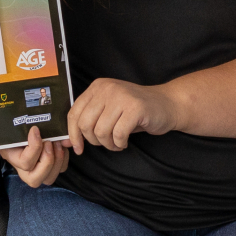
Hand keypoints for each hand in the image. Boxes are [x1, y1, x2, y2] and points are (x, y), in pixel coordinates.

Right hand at [0, 126, 70, 186]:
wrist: (22, 126)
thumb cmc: (19, 124)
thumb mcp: (17, 124)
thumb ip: (24, 126)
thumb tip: (37, 125)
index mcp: (12, 158)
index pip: (25, 163)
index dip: (34, 147)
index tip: (35, 129)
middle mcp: (24, 170)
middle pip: (35, 179)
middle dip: (47, 159)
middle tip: (49, 141)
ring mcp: (38, 172)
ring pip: (49, 179)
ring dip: (57, 160)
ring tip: (57, 143)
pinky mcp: (51, 168)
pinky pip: (61, 169)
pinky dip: (64, 158)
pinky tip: (61, 145)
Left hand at [65, 78, 180, 153]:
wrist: (167, 104)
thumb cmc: (134, 111)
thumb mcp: (108, 110)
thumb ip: (89, 121)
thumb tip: (68, 142)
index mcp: (97, 87)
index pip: (74, 113)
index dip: (73, 134)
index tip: (78, 148)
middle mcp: (107, 88)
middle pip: (85, 124)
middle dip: (94, 141)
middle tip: (106, 143)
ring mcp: (122, 97)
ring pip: (101, 131)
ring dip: (109, 144)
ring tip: (117, 142)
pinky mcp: (135, 108)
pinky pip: (118, 135)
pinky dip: (120, 144)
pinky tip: (125, 141)